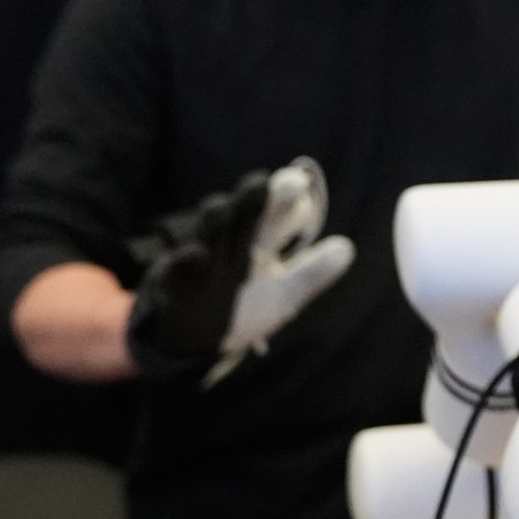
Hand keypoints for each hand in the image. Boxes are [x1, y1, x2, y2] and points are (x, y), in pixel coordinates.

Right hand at [125, 157, 355, 384]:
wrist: (188, 337)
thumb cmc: (239, 306)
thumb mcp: (283, 297)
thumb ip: (312, 273)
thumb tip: (346, 248)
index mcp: (259, 243)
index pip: (277, 213)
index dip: (291, 200)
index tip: (304, 186)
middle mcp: (232, 244)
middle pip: (246, 213)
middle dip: (262, 197)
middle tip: (289, 181)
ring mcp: (201, 261)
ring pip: (209, 229)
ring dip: (222, 215)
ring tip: (233, 208)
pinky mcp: (171, 284)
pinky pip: (174, 268)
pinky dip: (184, 260)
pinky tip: (197, 254)